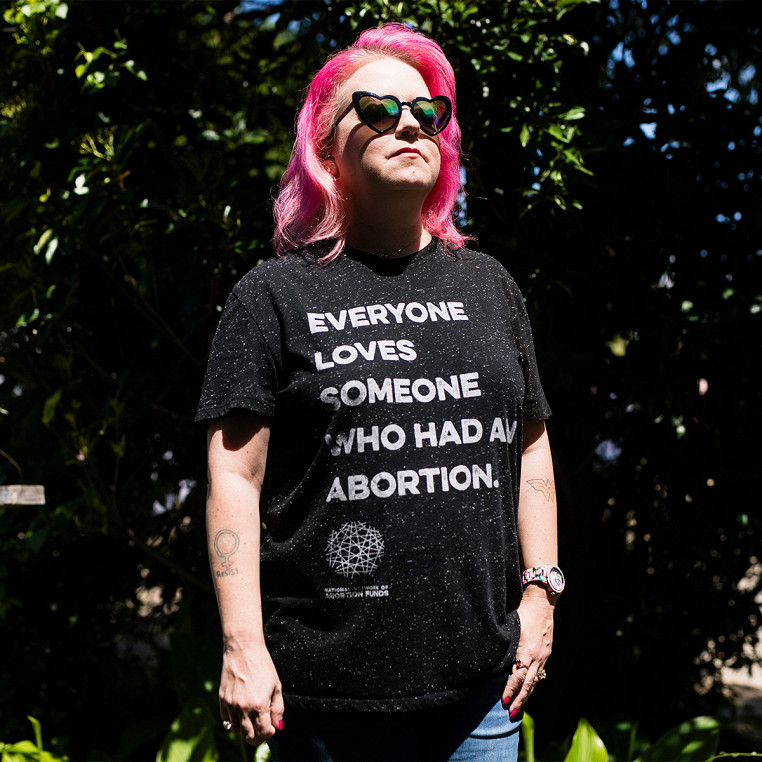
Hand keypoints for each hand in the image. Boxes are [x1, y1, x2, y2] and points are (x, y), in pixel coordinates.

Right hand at [219, 641, 283, 745]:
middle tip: (262, 731)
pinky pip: (226, 721)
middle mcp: (244, 708)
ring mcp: (231, 705)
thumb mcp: (276, 686)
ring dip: (246, 730)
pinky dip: (234, 723)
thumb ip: (278, 708)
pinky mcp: (222, 700)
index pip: (264, 732)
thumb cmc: (262, 666)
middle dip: (258, 738)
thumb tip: (277, 726)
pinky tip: (241, 715)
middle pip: (249, 736)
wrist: (243, 649)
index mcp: (259, 704)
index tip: (271, 729)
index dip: (269, 734)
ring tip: (252, 721)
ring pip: (237, 730)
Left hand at [501, 590, 554, 717]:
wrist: (541, 601)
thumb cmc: (521, 610)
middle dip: (519, 700)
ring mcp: (543, 656)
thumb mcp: (511, 626)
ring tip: (517, 710)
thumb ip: (504, 643)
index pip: (517, 676)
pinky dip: (532, 685)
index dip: (510, 690)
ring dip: (526, 696)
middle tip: (510, 714)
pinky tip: (527, 692)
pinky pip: (539, 673)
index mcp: (526, 649)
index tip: (503, 702)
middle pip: (528, 684)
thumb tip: (491, 657)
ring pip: (534, 681)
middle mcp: (536, 656)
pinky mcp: (546, 653)